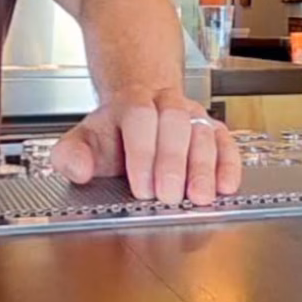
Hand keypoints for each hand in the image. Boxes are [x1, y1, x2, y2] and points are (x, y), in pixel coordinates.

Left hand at [49, 91, 242, 205]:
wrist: (139, 113)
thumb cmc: (114, 136)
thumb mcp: (85, 141)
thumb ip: (72, 154)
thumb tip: (77, 169)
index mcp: (132, 103)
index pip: (140, 118)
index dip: (142, 153)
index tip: (141, 188)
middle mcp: (166, 105)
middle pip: (175, 123)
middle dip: (173, 162)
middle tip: (169, 196)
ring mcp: (193, 116)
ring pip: (203, 132)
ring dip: (203, 167)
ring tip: (198, 197)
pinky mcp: (214, 131)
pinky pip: (227, 142)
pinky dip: (229, 165)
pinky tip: (225, 186)